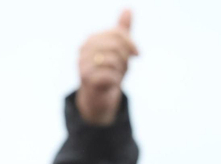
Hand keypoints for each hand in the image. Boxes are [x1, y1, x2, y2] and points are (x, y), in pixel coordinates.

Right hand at [75, 9, 137, 125]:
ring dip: (121, 70)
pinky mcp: (87, 79)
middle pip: (116, 46)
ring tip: (116, 75)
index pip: (116, 33)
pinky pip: (110, 75)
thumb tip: (128, 9)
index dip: (131, 43)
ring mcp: (83, 64)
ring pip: (114, 60)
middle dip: (125, 58)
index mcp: (91, 39)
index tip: (137, 54)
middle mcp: (84, 49)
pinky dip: (116, 81)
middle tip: (124, 68)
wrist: (99, 97)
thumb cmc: (109, 70)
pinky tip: (112, 84)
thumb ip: (122, 31)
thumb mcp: (118, 50)